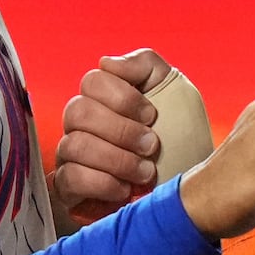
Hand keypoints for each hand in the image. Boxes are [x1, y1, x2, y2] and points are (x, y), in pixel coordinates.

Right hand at [54, 49, 170, 223]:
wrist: (185, 191)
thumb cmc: (179, 137)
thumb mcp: (174, 91)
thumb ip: (145, 64)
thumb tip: (106, 63)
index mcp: (103, 96)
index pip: (92, 81)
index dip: (124, 98)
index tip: (152, 116)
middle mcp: (81, 122)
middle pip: (78, 111)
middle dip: (121, 130)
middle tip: (152, 145)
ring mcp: (71, 154)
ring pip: (75, 145)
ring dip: (117, 159)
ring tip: (146, 171)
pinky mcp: (69, 187)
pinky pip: (69, 178)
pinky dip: (102, 183)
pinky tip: (125, 189)